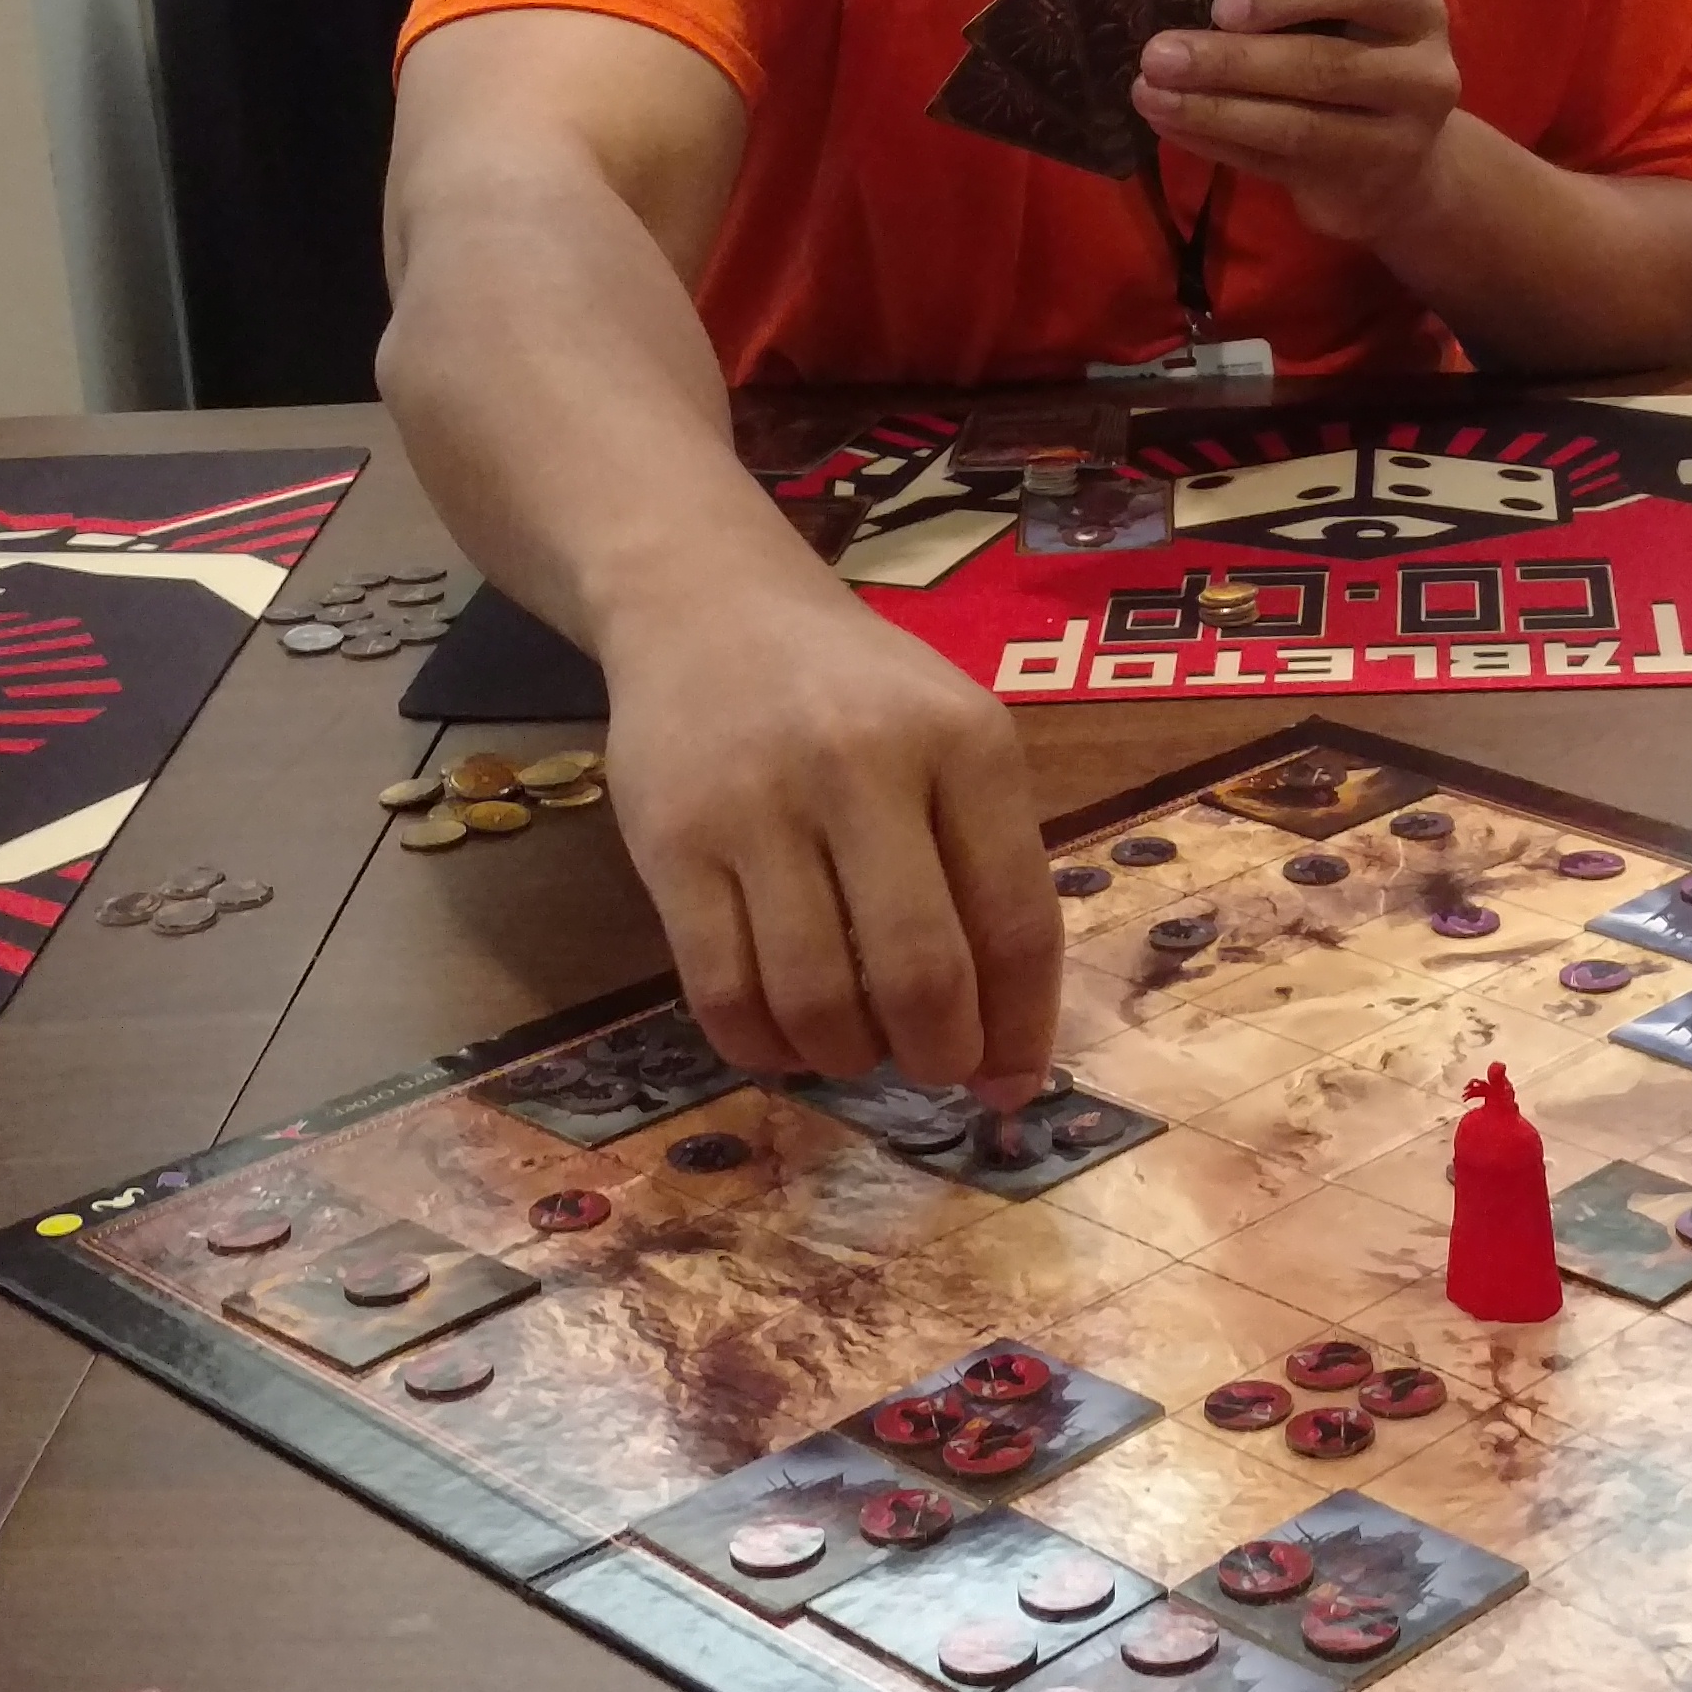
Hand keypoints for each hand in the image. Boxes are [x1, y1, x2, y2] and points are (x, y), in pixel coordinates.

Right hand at [599, 561, 1060, 1110]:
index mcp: (964, 744)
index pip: (1016, 922)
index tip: (1013, 1084)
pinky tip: (781, 1038)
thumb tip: (1008, 1056)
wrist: (707, 608)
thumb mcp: (954, 738)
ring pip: (817, 1000)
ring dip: (846, 1058)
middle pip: (921, 974)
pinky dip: (762, 1047)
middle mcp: (864, 767)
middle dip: (938, 1056)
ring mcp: (758, 805)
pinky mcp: (670, 842)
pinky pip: (722, 994)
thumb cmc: (856, 692)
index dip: (1022, 1028)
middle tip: (931, 1067)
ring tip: (854, 1046)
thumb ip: (989, 874)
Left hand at [1133, 0, 1460, 241]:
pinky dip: (1214, 143)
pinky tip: (1170, 124)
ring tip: (1149, 94)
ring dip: (1212, 110)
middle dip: (1231, 60)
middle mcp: (1421, 78)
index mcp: (1417, 13)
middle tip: (1158, 54)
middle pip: (1323, 65)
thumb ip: (1296, 9)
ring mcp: (1395, 143)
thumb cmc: (1359, 66)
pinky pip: (1272, 165)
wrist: (1406, 173)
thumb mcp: (1352, 24)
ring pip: (1296, 127)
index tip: (1221, 6)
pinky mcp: (1354, 192)